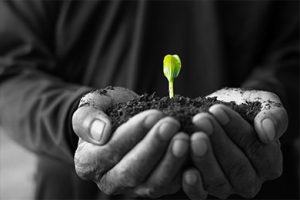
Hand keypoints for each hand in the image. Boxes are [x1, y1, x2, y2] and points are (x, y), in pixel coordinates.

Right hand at [72, 87, 188, 197]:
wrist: (123, 118)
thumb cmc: (107, 111)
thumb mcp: (93, 105)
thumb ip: (87, 117)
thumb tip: (101, 132)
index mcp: (89, 162)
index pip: (107, 153)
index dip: (131, 135)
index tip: (152, 116)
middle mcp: (110, 180)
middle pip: (132, 173)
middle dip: (154, 148)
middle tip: (171, 125)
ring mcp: (134, 187)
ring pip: (154, 184)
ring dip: (171, 161)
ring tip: (184, 137)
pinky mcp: (156, 185)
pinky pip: (171, 184)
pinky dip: (184, 168)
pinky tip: (194, 147)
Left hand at [183, 88, 287, 198]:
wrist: (216, 113)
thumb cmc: (242, 108)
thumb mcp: (262, 104)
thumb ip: (273, 116)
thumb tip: (268, 132)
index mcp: (269, 162)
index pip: (258, 149)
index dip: (237, 129)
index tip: (217, 109)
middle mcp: (250, 180)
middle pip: (237, 166)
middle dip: (218, 141)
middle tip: (201, 119)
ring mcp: (227, 187)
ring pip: (218, 181)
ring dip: (204, 159)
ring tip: (192, 136)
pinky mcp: (205, 189)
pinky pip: (199, 194)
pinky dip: (193, 185)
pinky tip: (186, 170)